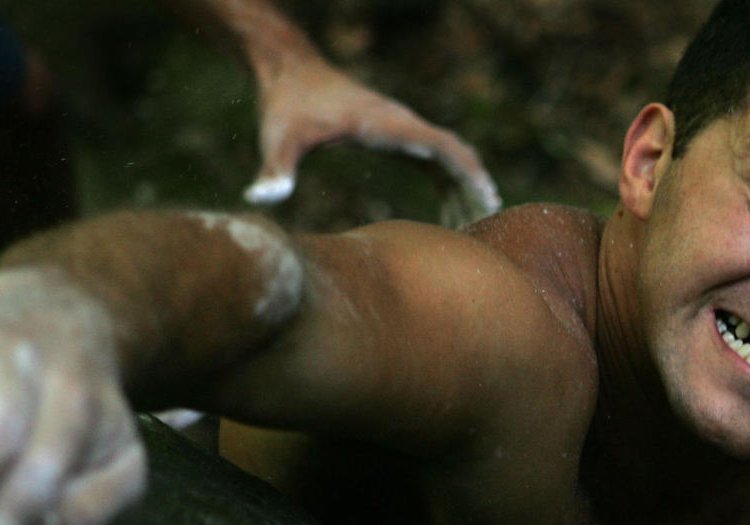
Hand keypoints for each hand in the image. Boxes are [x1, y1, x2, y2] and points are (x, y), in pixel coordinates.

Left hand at [244, 53, 500, 219]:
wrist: (288, 71)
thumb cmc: (284, 105)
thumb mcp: (278, 138)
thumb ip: (274, 169)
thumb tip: (261, 199)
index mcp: (385, 124)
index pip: (442, 147)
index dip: (467, 174)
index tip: (488, 200)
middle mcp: (400, 123)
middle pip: (454, 154)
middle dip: (474, 188)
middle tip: (487, 226)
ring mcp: (400, 126)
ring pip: (447, 157)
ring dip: (463, 188)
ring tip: (473, 228)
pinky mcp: (392, 133)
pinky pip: (432, 158)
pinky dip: (447, 182)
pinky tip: (448, 211)